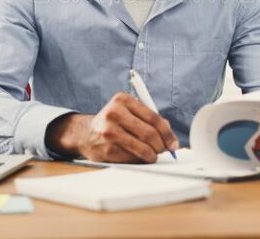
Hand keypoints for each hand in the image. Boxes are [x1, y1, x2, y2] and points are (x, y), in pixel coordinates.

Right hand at [45, 92, 178, 162]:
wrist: (86, 133)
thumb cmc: (113, 122)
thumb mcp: (129, 112)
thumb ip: (149, 119)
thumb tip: (169, 133)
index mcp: (123, 100)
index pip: (153, 117)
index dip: (167, 132)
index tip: (173, 142)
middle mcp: (114, 113)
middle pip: (149, 133)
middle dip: (161, 145)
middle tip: (165, 150)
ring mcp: (109, 131)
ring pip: (142, 147)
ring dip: (152, 155)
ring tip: (153, 155)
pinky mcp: (107, 148)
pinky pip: (132, 157)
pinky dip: (140, 160)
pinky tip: (139, 157)